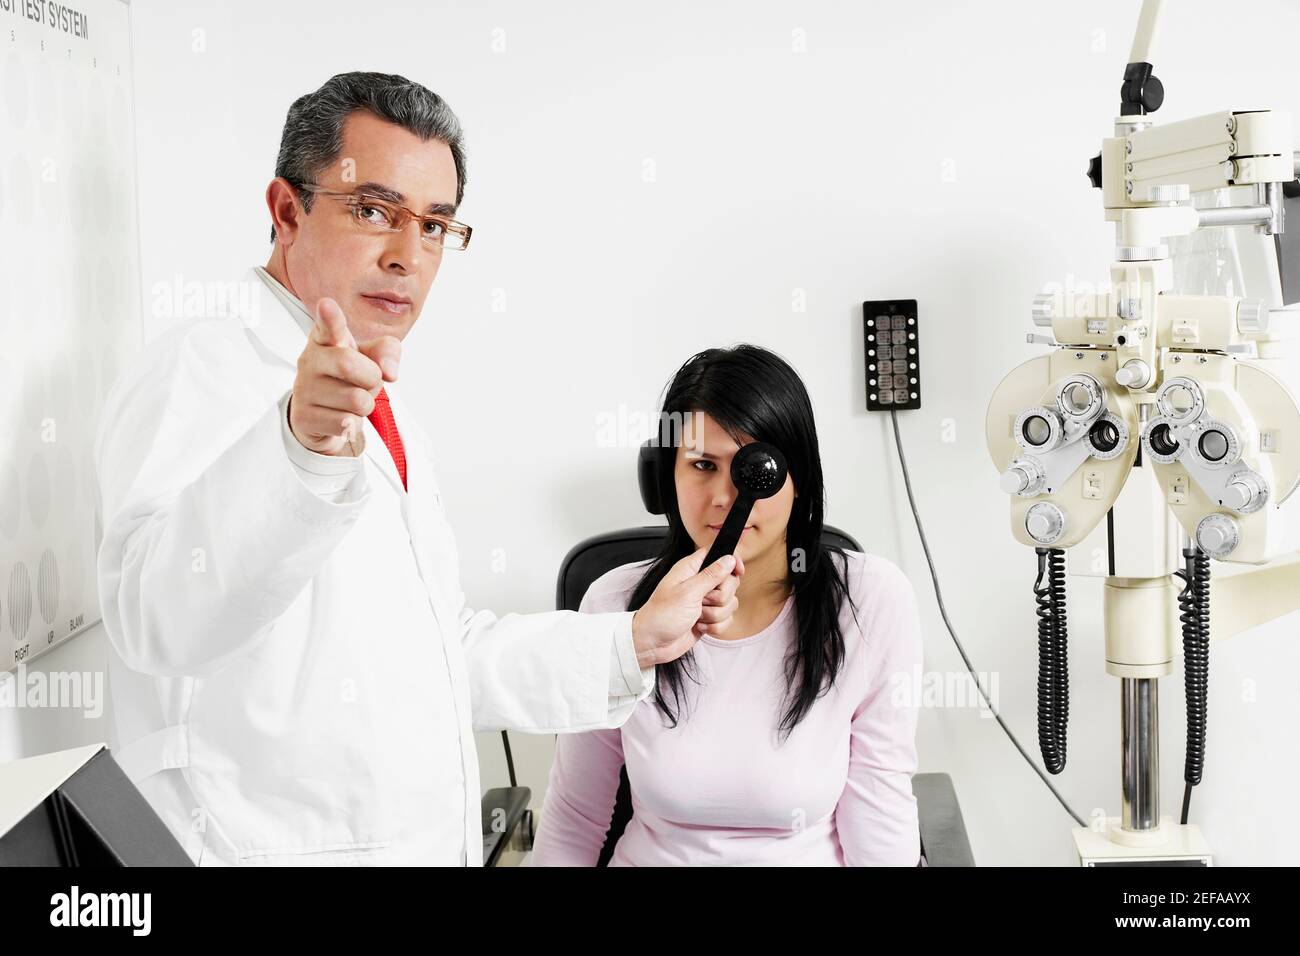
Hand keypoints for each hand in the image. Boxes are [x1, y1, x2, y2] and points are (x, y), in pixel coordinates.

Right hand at [289, 297, 400, 455]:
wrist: (323, 415)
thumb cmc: (351, 378)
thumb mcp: (372, 359)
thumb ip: (387, 352)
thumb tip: (390, 372)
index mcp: (326, 340)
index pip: (328, 326)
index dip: (330, 317)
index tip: (327, 305)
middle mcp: (310, 360)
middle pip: (349, 364)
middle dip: (371, 377)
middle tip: (367, 381)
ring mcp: (304, 389)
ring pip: (355, 400)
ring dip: (365, 405)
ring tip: (351, 400)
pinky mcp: (304, 417)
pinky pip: (345, 423)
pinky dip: (353, 423)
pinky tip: (340, 416)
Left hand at [631, 547, 745, 667]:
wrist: (652, 644)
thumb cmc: (661, 615)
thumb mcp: (687, 592)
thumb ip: (711, 575)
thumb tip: (729, 559)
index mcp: (691, 569)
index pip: (718, 554)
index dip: (730, 561)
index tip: (738, 572)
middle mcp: (699, 583)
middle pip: (729, 581)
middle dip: (721, 596)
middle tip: (704, 601)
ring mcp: (704, 602)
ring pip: (729, 603)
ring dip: (716, 614)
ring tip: (698, 616)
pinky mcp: (708, 618)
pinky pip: (726, 619)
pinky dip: (715, 627)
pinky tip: (699, 627)